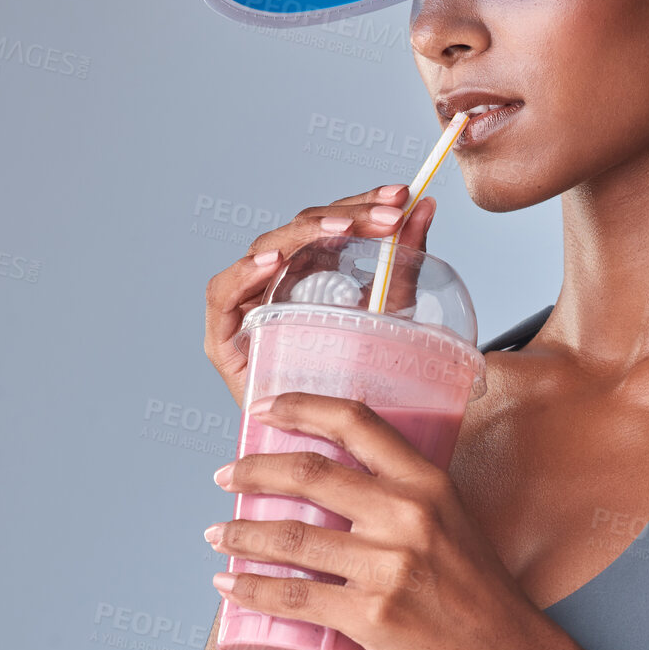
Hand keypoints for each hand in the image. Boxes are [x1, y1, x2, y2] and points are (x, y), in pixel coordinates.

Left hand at [203, 389, 553, 649]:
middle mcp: (409, 515)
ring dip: (240, 533)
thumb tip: (342, 486)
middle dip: (252, 471)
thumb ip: (407, 501)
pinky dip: (251, 589)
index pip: (356, 422)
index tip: (262, 409)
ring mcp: (390, 566)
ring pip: (292, 538)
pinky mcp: (373, 615)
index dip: (301, 407)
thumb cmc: (481, 598)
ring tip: (217, 533)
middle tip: (225, 476)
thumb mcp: (456, 525)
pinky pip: (295, 597)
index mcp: (430, 484)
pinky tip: (229, 585)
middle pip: (310, 474)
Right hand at [204, 186, 437, 409]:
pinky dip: (244, 273)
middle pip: (299, 230)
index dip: (361, 203)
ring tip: (343, 228)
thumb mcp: (388, 317)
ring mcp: (246, 307)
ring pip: (266, 248)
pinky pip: (223, 293)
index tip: (399, 196)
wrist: (326, 453)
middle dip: (345, 214)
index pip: (329, 224)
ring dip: (304, 233)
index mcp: (308, 274)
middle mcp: (274, 284)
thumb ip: (402, 264)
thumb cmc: (355, 385)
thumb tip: (426, 209)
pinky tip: (274, 261)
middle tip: (388, 214)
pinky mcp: (222, 339)